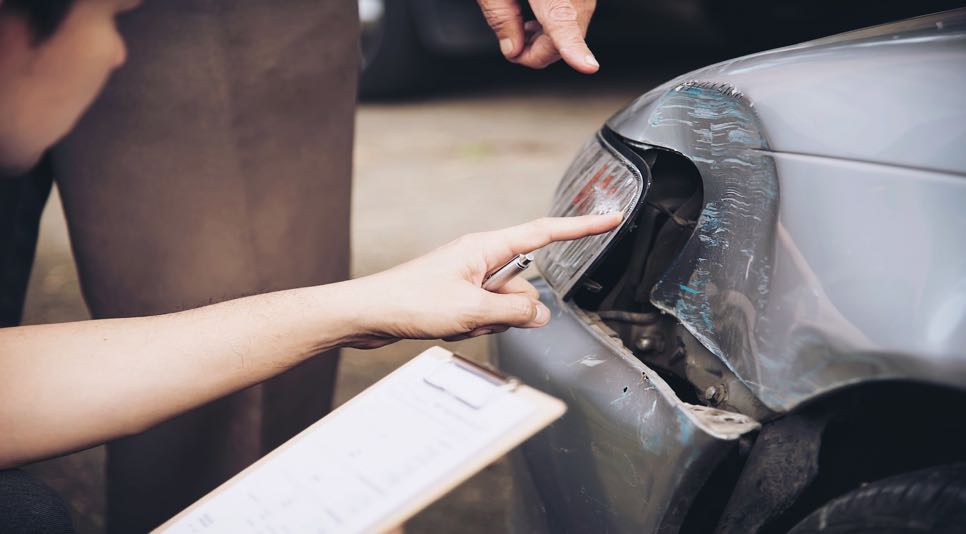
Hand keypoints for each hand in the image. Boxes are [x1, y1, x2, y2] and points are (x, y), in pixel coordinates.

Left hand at [345, 214, 620, 347]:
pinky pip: (487, 314)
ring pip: (507, 305)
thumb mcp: (472, 310)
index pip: (545, 233)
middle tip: (476, 315)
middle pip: (525, 284)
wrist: (369, 313)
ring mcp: (471, 277)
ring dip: (490, 322)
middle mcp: (481, 257)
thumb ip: (515, 311)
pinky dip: (476, 326)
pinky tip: (449, 326)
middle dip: (512, 309)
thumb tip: (541, 313)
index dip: (582, 227)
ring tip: (455, 321)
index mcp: (486, 246)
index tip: (612, 218)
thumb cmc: (410, 301)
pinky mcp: (461, 296)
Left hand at [477, 0, 597, 72]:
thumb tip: (513, 49)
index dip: (575, 47)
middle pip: (569, 32)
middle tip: (511, 48)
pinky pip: (577, 13)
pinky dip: (557, 24)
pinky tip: (536, 19)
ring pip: (576, 26)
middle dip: (540, 51)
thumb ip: (500, 17)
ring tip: (520, 29)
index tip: (588, 67)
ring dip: (549, 39)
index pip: (563, 21)